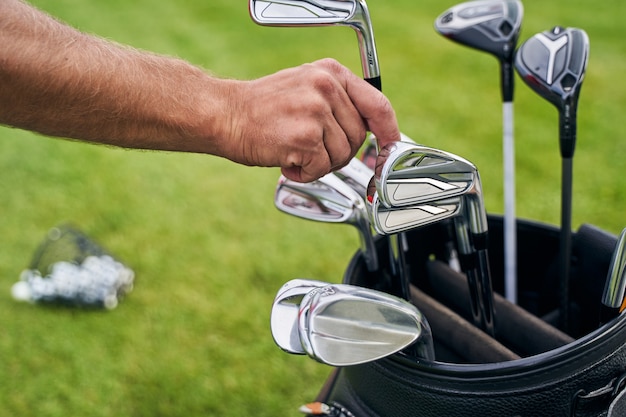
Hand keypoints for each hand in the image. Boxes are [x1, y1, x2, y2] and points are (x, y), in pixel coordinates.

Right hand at [226, 58, 399, 181]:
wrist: (223, 115)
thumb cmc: (262, 108)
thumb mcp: (306, 88)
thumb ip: (339, 103)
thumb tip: (373, 131)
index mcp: (331, 73)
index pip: (378, 105)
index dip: (389, 133)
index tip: (390, 150)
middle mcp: (327, 87)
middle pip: (359, 138)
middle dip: (338, 153)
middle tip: (310, 148)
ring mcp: (316, 111)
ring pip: (342, 157)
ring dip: (320, 164)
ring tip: (294, 150)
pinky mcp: (305, 136)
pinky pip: (322, 169)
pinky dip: (304, 173)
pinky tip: (286, 160)